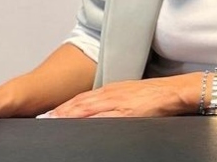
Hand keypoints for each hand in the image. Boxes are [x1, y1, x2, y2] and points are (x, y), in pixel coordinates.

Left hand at [48, 76, 196, 117]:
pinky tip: (81, 127)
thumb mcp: (127, 94)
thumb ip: (110, 101)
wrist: (173, 91)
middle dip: (61, 112)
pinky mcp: (126, 113)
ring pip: (87, 109)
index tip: (49, 114)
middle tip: (44, 119)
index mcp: (109, 90)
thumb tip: (95, 110)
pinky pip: (104, 118)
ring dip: (69, 115)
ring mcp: (117, 104)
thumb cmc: (153, 94)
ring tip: (54, 122)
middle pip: (79, 104)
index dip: (64, 107)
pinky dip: (90, 121)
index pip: (81, 99)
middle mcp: (110, 95)